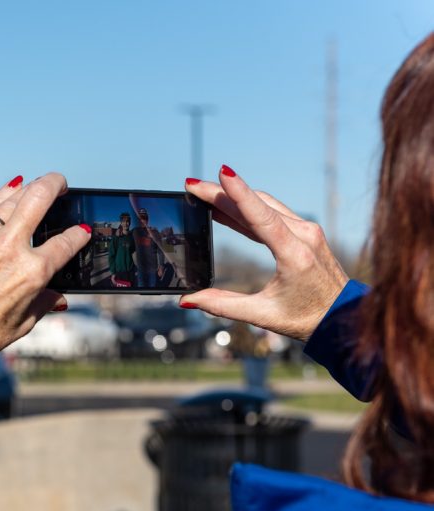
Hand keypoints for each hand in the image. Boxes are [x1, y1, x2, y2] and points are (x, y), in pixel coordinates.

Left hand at [0, 174, 90, 354]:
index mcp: (33, 273)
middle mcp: (10, 250)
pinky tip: (10, 191)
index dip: (80, 234)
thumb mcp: (23, 324)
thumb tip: (59, 297)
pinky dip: (2, 196)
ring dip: (29, 188)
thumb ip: (44, 303)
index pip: (66, 242)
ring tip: (37, 186)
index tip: (83, 230)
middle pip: (39, 199)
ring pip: (11, 199)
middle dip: (55, 185)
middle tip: (61, 184)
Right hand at [182, 166, 347, 341]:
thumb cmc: (307, 318)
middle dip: (222, 192)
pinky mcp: (305, 232)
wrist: (343, 316)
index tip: (223, 171)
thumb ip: (222, 305)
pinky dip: (248, 207)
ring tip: (203, 193)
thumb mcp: (263, 315)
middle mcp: (304, 235)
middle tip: (192, 185)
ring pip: (265, 205)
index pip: (262, 216)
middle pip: (257, 205)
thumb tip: (188, 299)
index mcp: (295, 254)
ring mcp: (307, 231)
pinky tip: (226, 208)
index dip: (240, 193)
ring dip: (233, 197)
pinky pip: (272, 213)